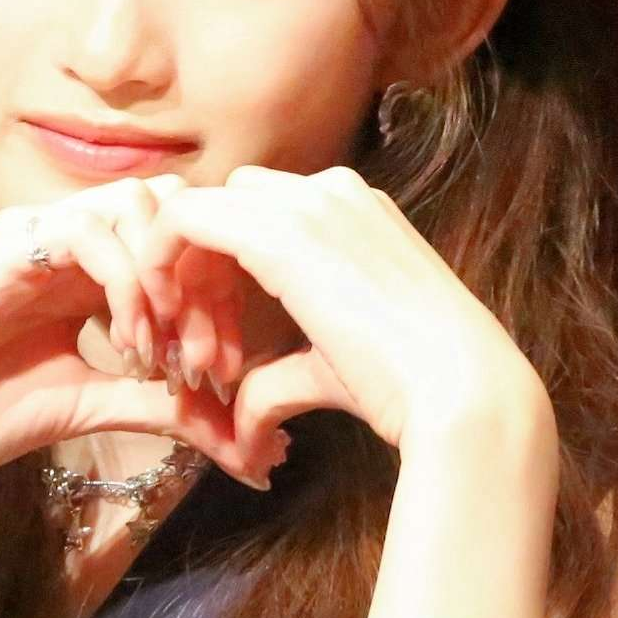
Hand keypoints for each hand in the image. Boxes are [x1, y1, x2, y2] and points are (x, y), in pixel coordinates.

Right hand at [0, 175, 265, 517]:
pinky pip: (82, 232)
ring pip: (135, 204)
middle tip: (207, 362)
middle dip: (204, 280)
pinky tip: (127, 347)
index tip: (224, 374)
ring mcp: (28, 235)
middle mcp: (62, 236)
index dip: (218, 294)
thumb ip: (164, 406)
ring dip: (167, 281)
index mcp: (87, 263)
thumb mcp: (94, 407)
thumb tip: (249, 444)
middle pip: (171, 207)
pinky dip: (124, 285)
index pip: (179, 237)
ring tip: (165, 357)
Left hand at [133, 164, 548, 460]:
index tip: (214, 346)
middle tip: (197, 351)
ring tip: (189, 354)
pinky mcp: (281, 232)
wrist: (458, 391)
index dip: (222, 277)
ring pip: (205, 212)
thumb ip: (279, 377)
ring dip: (180, 277)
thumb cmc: (410, 388)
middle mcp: (333, 192)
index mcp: (355, 211)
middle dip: (200, 274)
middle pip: (229, 209)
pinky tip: (159, 315)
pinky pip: (187, 218)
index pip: (261, 218)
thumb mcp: (334, 365)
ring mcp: (310, 202)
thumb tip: (246, 425)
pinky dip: (159, 261)